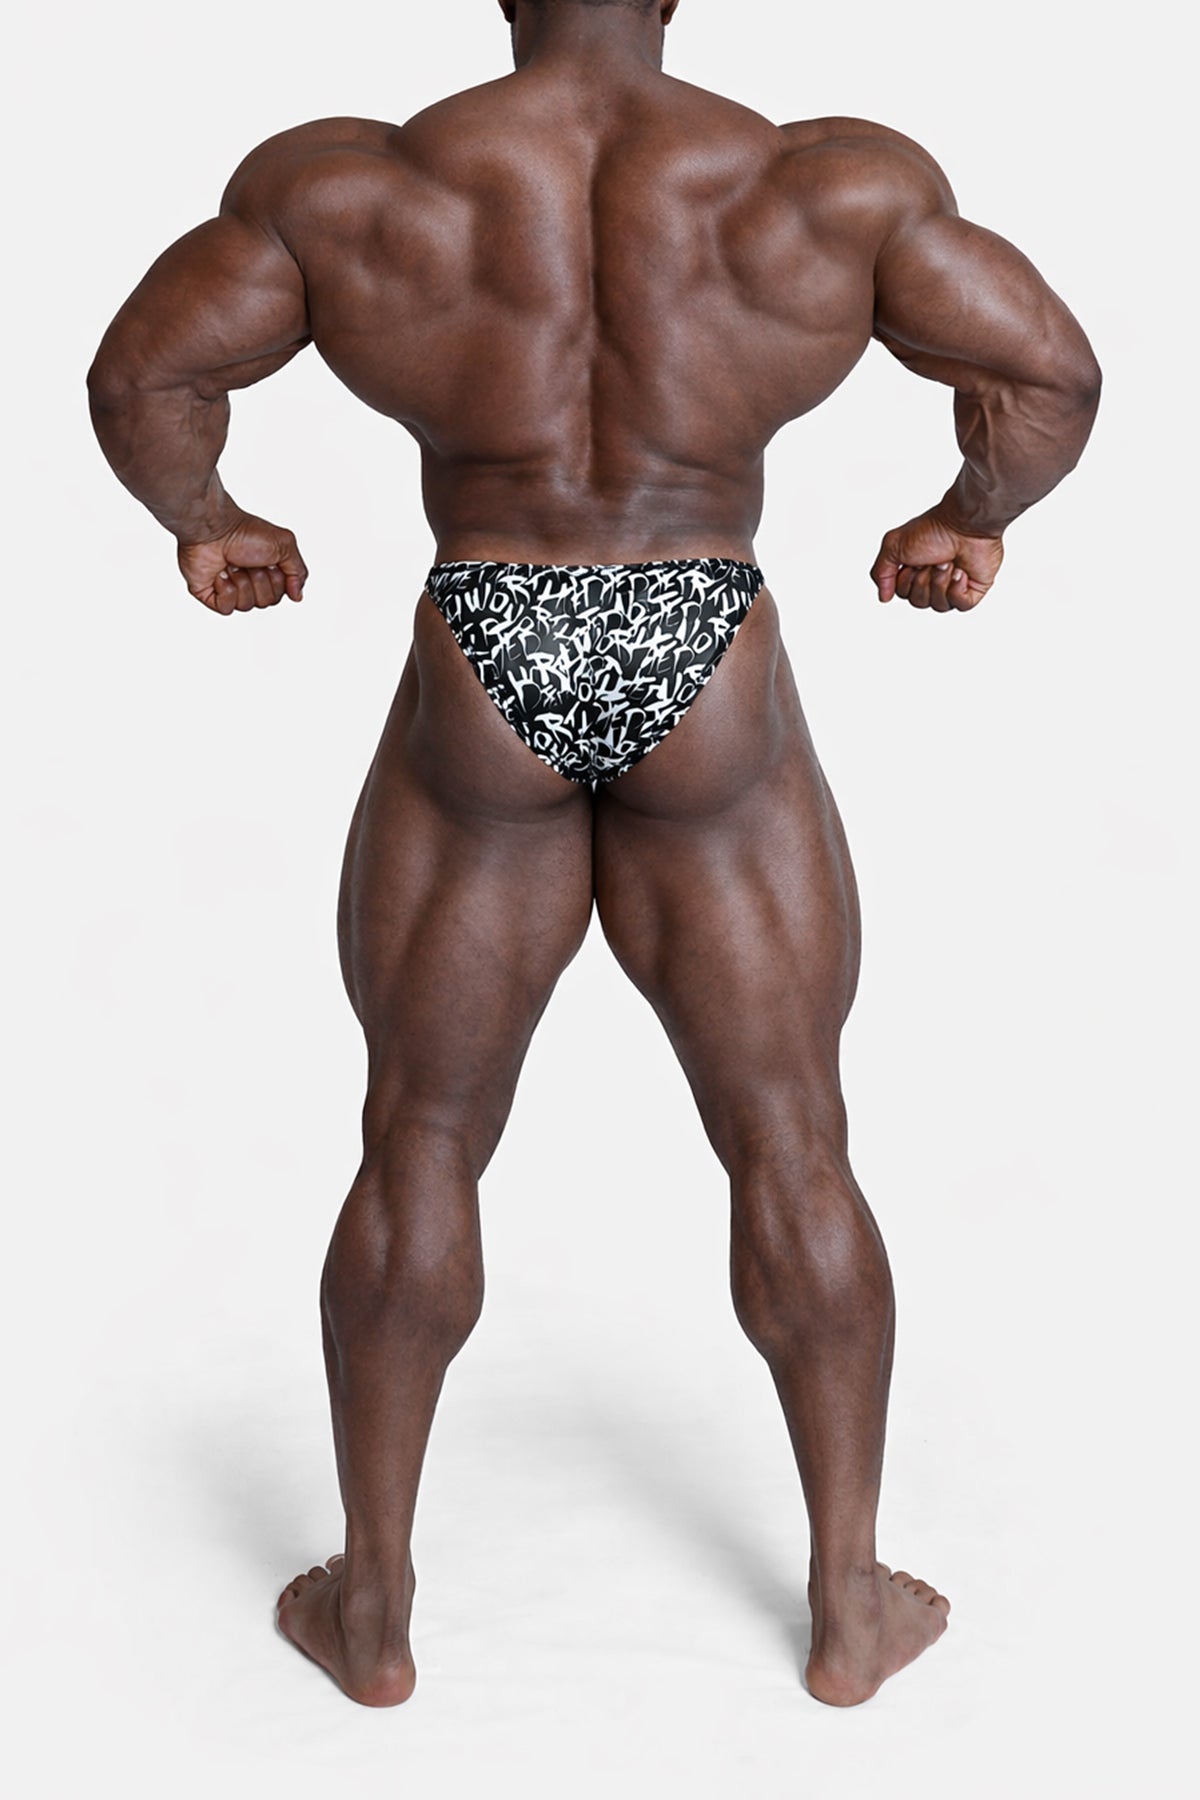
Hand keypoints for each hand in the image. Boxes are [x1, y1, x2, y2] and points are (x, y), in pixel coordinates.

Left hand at [177, 511, 307, 614]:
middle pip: (265, 601)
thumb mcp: (285, 545)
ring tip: (233, 565)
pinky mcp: (211, 594)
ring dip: (242, 583)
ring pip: (246, 606)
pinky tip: (221, 575)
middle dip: (259, 581)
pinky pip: (226, 608)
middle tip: (250, 562)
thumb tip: (297, 595)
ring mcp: (229, 588)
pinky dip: (226, 590)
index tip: (270, 563)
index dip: (277, 581)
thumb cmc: (245, 532)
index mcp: (267, 571)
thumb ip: (298, 572)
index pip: (280, 594)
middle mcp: (249, 581)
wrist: (214, 529)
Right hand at [870, 509, 1003, 611]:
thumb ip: (880, 572)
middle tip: (933, 561)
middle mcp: (934, 578)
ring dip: (940, 582)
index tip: (914, 561)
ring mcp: (954, 585)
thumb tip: (883, 596)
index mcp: (915, 569)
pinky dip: (957, 589)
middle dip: (924, 582)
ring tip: (948, 563)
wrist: (965, 524)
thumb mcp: (894, 546)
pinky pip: (960, 605)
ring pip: (939, 606)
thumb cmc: (934, 529)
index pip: (903, 593)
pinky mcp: (972, 590)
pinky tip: (961, 572)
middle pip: (919, 602)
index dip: (906, 581)